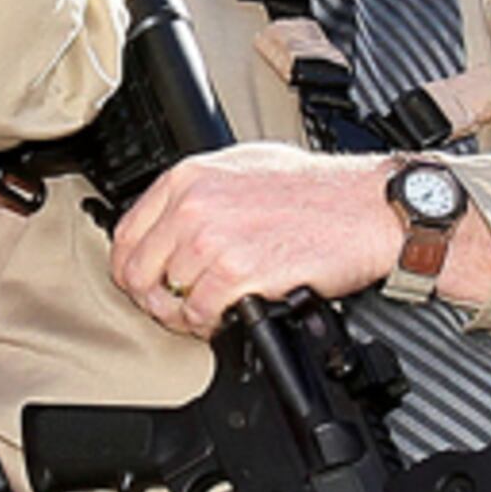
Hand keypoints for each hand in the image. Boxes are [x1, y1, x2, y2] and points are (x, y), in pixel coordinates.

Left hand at [109, 142, 490, 337]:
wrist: (365, 208)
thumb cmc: (316, 189)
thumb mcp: (244, 166)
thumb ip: (200, 190)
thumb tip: (172, 218)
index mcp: (188, 178)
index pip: (126, 235)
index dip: (132, 270)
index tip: (146, 284)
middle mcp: (194, 206)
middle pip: (138, 273)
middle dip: (154, 299)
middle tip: (174, 309)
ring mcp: (214, 239)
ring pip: (168, 297)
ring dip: (184, 315)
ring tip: (206, 314)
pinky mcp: (239, 272)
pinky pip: (200, 313)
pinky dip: (209, 324)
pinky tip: (225, 317)